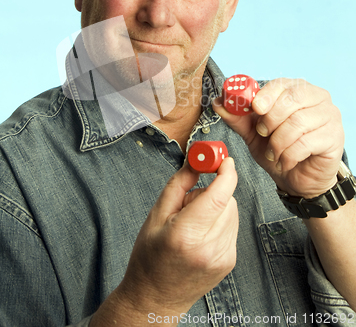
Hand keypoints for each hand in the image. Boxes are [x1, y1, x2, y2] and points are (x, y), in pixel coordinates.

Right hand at [93, 157, 237, 323]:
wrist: (155, 298)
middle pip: (227, 200)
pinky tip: (200, 234)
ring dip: (216, 208)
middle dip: (213, 191)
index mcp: (187, 235)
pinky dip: (219, 222)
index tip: (224, 160)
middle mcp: (209, 248)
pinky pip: (231, 227)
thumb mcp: (155, 216)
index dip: (226, 173)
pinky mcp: (229, 262)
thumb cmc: (149, 257)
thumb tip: (197, 161)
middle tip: (189, 201)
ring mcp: (222, 257)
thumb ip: (179, 184)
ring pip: (232, 212)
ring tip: (192, 223)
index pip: (219, 196)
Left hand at [213, 78, 343, 198]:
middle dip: (271, 119)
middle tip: (263, 133)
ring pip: (298, 123)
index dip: (266, 95)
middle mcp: (317, 98)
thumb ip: (237, 117)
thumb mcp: (252, 132)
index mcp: (297, 90)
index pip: (282, 84)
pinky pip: (307, 142)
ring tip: (273, 152)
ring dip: (278, 141)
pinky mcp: (335, 137)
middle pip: (292, 100)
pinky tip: (285, 161)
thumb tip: (218, 102)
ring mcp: (330, 116)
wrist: (296, 178)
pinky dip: (289, 155)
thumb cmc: (277, 148)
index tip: (255, 108)